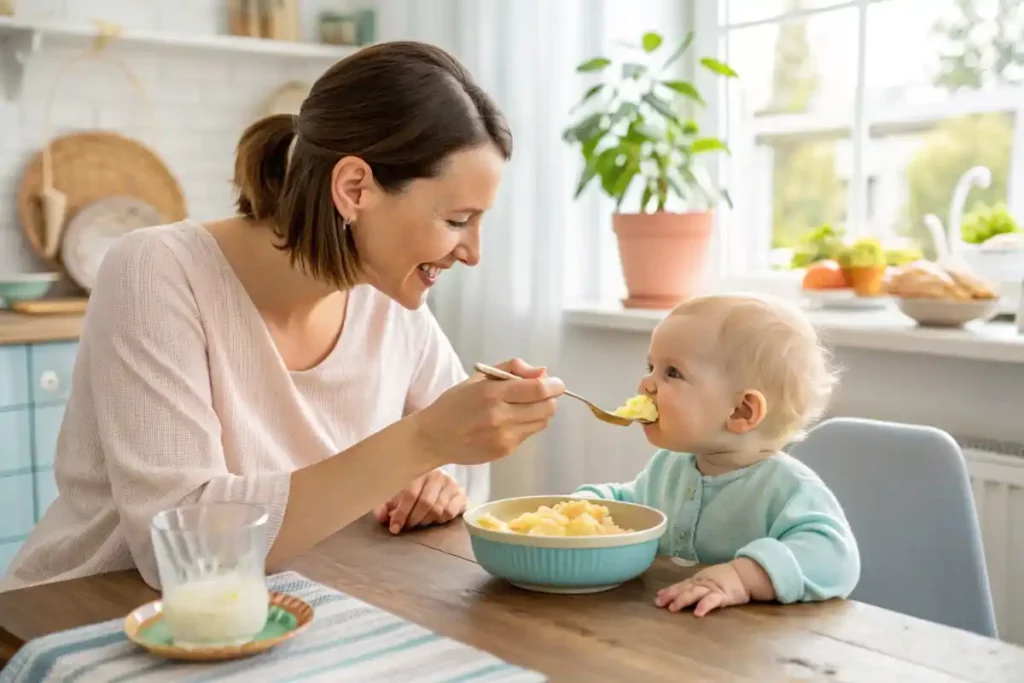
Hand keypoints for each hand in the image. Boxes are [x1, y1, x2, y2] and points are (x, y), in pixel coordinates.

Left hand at [374, 469, 466, 533]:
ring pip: (438, 509)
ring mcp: (451, 485)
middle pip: (425, 503)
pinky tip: (434, 519)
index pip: (410, 493)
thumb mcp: (401, 494)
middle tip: (407, 527)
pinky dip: (440, 520)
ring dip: (425, 521)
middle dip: (413, 519)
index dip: (401, 513)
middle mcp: (437, 476)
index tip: (394, 528)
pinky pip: (450, 513)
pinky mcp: (462, 496)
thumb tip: (381, 517)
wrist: (443, 482)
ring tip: (419, 523)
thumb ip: (389, 505)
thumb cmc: (418, 489)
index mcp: (419, 473)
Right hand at [412, 358, 563, 466]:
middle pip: (546, 408)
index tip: (556, 384)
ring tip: (523, 408)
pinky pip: (528, 435)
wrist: (433, 437)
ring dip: (539, 413)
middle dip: (550, 399)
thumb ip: (512, 369)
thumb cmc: (455, 403)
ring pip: (541, 423)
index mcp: (492, 393)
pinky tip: (509, 422)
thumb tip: (542, 372)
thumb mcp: (479, 378)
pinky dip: (526, 426)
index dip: (554, 386)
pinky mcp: (504, 451)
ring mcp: (504, 436)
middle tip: (541, 395)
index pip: (538, 390)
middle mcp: (500, 416)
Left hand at [655, 562, 750, 616]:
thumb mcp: (706, 581)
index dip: (668, 591)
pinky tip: (698, 613)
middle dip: (670, 595)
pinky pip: (712, 600)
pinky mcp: (723, 595)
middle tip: (659, 603)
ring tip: (673, 608)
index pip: (680, 585)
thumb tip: (674, 592)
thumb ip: (692, 586)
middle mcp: (701, 583)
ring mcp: (711, 588)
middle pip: (684, 588)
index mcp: (697, 580)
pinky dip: (704, 606)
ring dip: (683, 600)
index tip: (657, 598)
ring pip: (694, 593)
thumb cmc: (724, 579)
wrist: (744, 575)